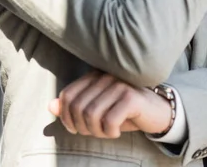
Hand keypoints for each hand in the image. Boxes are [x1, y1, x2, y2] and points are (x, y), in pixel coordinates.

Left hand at [48, 71, 170, 138]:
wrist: (155, 111)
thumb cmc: (123, 110)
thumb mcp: (97, 108)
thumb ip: (74, 105)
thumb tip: (51, 106)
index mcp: (94, 74)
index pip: (68, 95)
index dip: (66, 116)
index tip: (76, 129)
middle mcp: (105, 75)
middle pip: (78, 107)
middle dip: (82, 127)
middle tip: (95, 132)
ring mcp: (119, 84)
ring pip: (92, 114)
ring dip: (97, 131)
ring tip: (106, 131)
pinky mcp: (131, 97)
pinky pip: (109, 121)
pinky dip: (110, 132)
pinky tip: (116, 131)